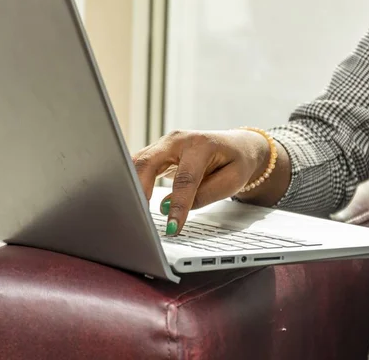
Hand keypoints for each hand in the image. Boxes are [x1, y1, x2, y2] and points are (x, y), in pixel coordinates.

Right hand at [132, 129, 289, 235]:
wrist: (238, 146)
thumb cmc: (236, 163)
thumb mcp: (231, 181)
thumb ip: (203, 195)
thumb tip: (168, 208)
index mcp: (201, 145)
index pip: (185, 179)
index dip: (178, 206)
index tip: (172, 228)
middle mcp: (179, 139)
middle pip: (148, 162)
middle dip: (139, 189)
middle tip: (137, 216)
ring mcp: (165, 143)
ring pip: (138, 162)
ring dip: (132, 186)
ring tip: (131, 211)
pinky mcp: (157, 151)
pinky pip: (139, 165)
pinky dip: (133, 182)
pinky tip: (131, 200)